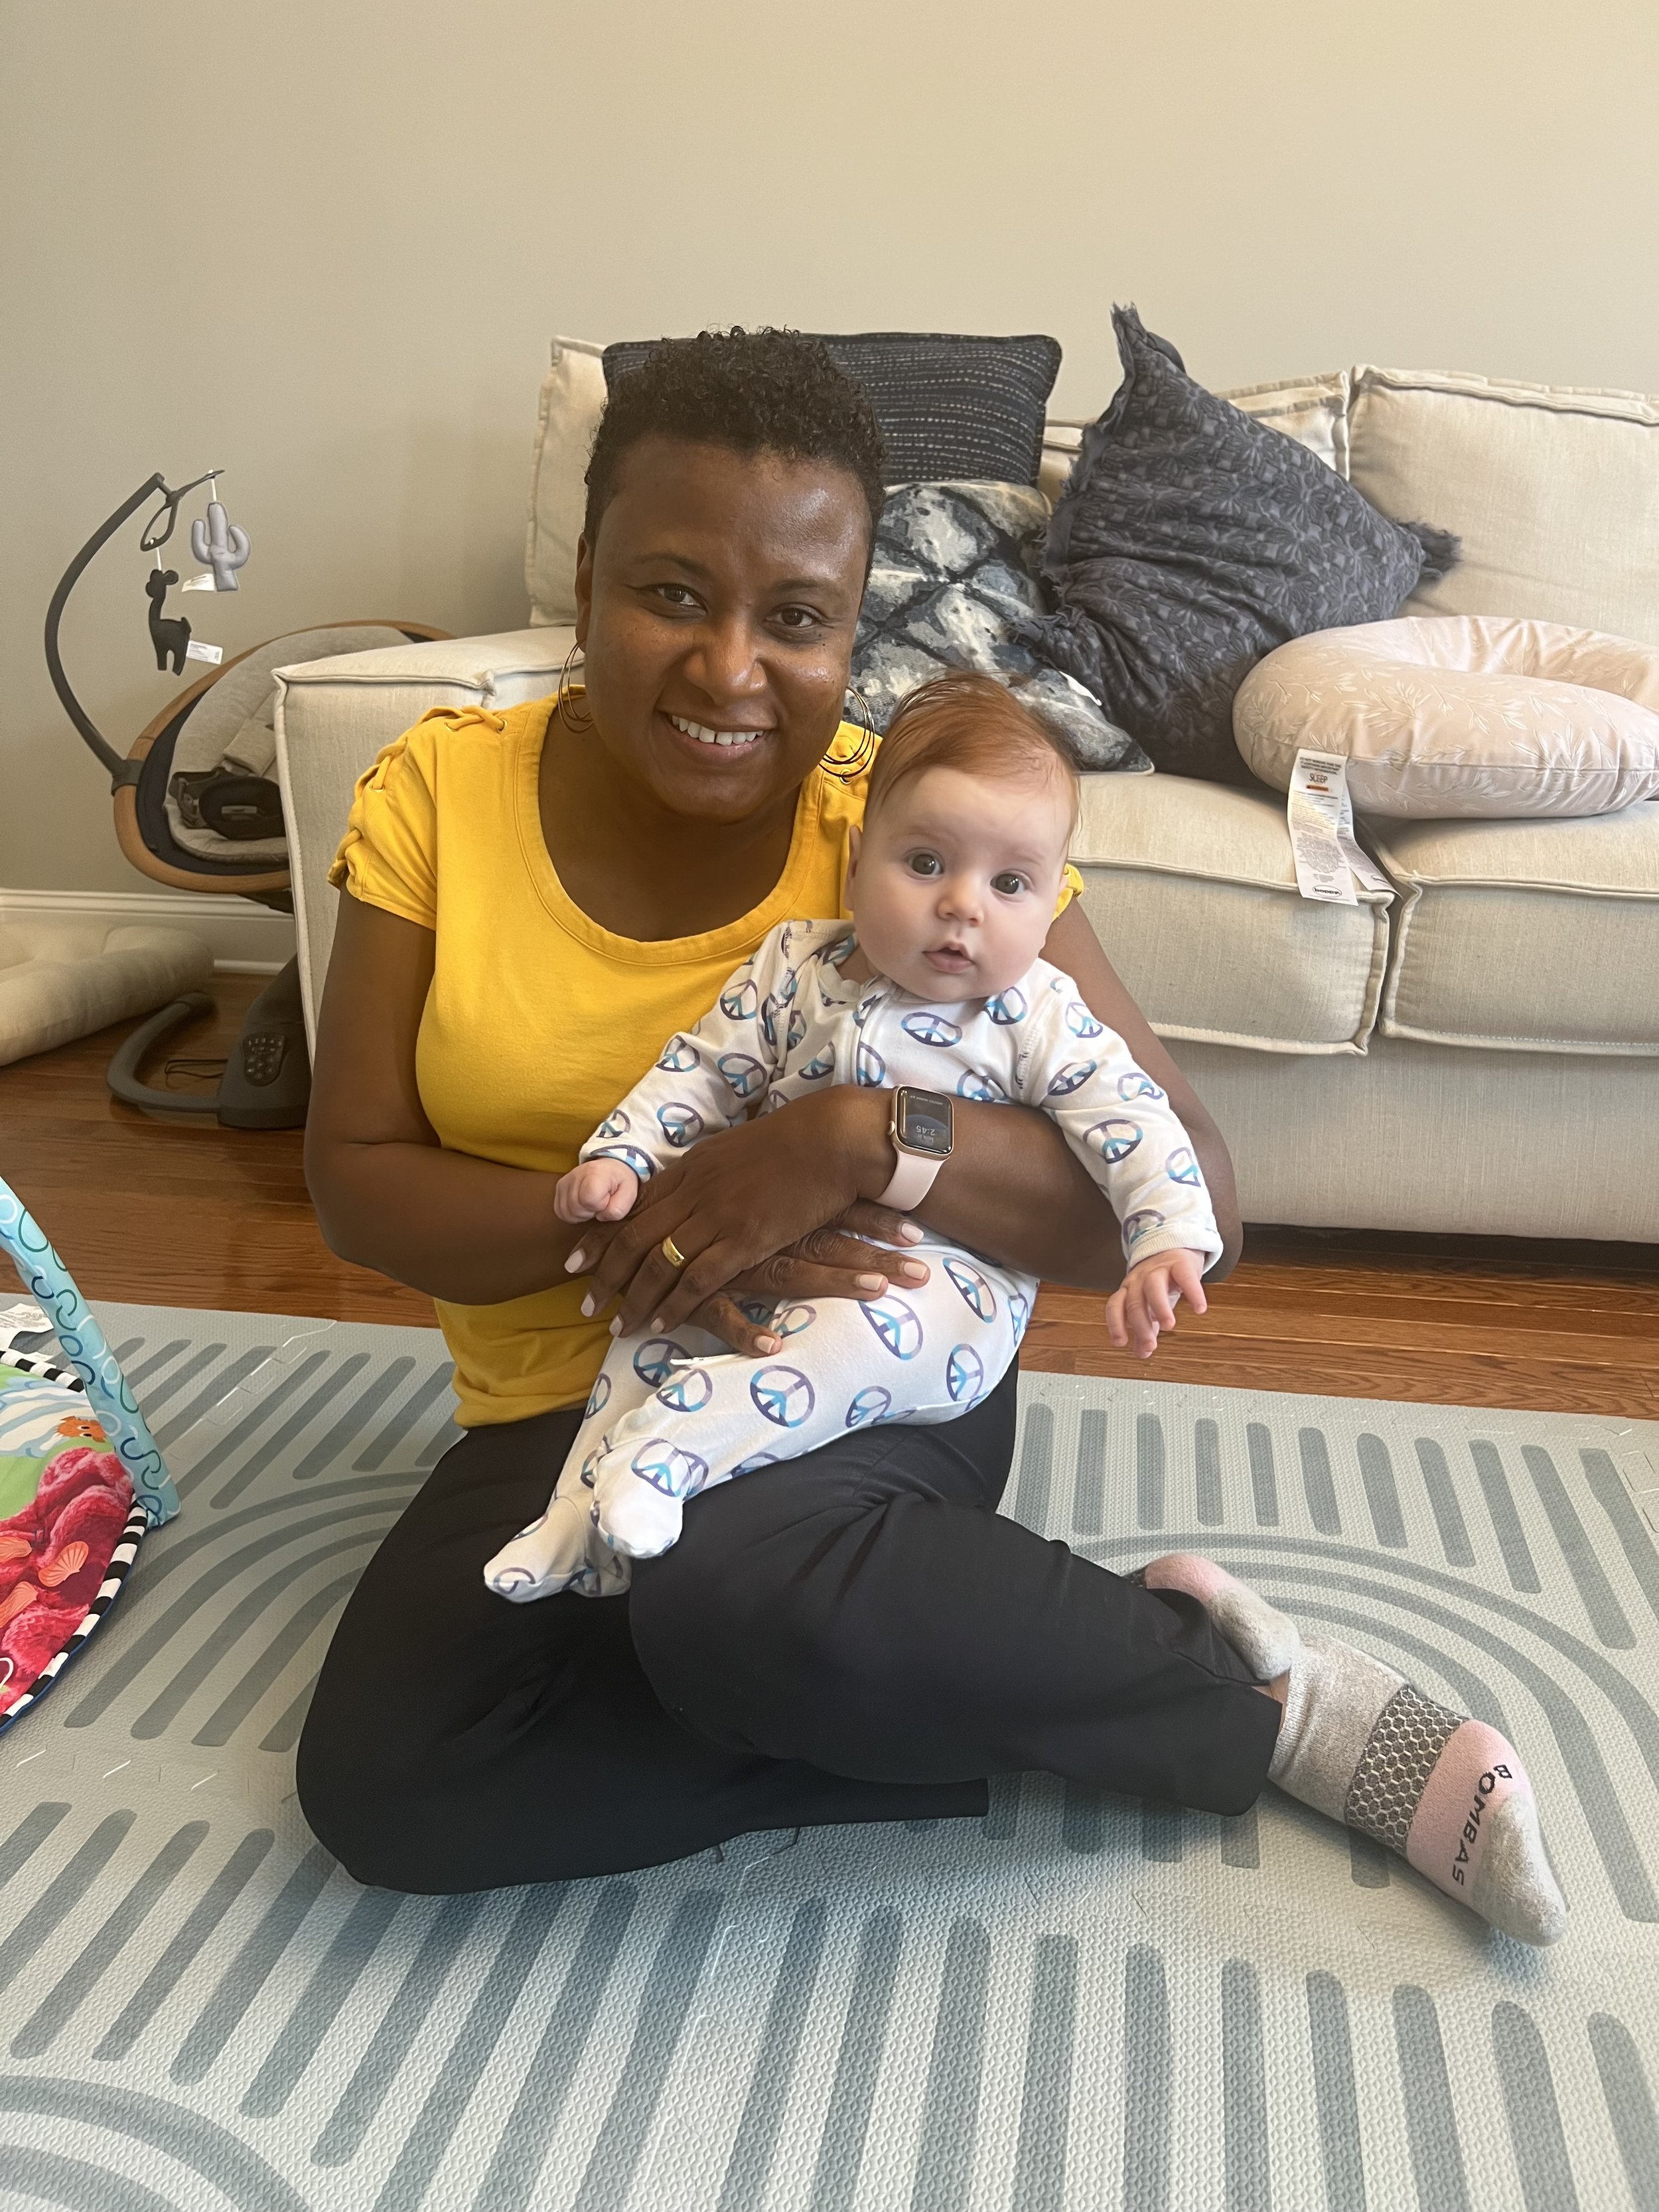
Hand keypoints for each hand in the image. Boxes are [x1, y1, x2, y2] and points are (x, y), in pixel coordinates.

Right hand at [555, 1158, 639, 1224]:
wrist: (612, 1167)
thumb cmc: (621, 1181)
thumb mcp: (630, 1194)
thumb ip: (618, 1209)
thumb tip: (600, 1216)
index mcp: (595, 1174)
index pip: (588, 1200)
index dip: (600, 1206)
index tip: (607, 1199)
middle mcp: (576, 1175)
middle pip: (576, 1208)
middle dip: (590, 1211)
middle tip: (600, 1202)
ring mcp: (565, 1180)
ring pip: (566, 1212)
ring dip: (580, 1214)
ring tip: (592, 1204)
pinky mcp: (559, 1186)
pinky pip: (559, 1211)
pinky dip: (571, 1214)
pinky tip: (582, 1206)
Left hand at [563, 1088, 931, 1353]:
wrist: (833, 1138)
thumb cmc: (794, 1140)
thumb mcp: (735, 1149)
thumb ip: (706, 1173)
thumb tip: (689, 1186)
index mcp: (690, 1168)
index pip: (631, 1206)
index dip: (599, 1235)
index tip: (575, 1260)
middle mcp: (693, 1192)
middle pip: (633, 1237)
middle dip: (604, 1274)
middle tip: (585, 1303)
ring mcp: (717, 1216)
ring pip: (659, 1263)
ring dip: (634, 1299)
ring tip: (617, 1325)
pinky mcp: (745, 1239)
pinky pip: (699, 1279)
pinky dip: (676, 1304)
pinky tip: (663, 1323)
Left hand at [1105, 1248, 1208, 1359]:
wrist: (1173, 1247)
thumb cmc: (1159, 1283)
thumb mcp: (1149, 1305)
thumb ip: (1145, 1328)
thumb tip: (1142, 1354)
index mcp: (1128, 1290)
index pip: (1115, 1306)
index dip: (1115, 1324)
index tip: (1120, 1343)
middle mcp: (1139, 1279)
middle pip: (1135, 1302)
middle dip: (1141, 1325)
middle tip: (1150, 1345)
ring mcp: (1158, 1270)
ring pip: (1154, 1287)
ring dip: (1159, 1307)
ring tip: (1168, 1326)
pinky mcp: (1180, 1263)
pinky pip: (1184, 1277)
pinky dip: (1193, 1293)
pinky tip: (1199, 1308)